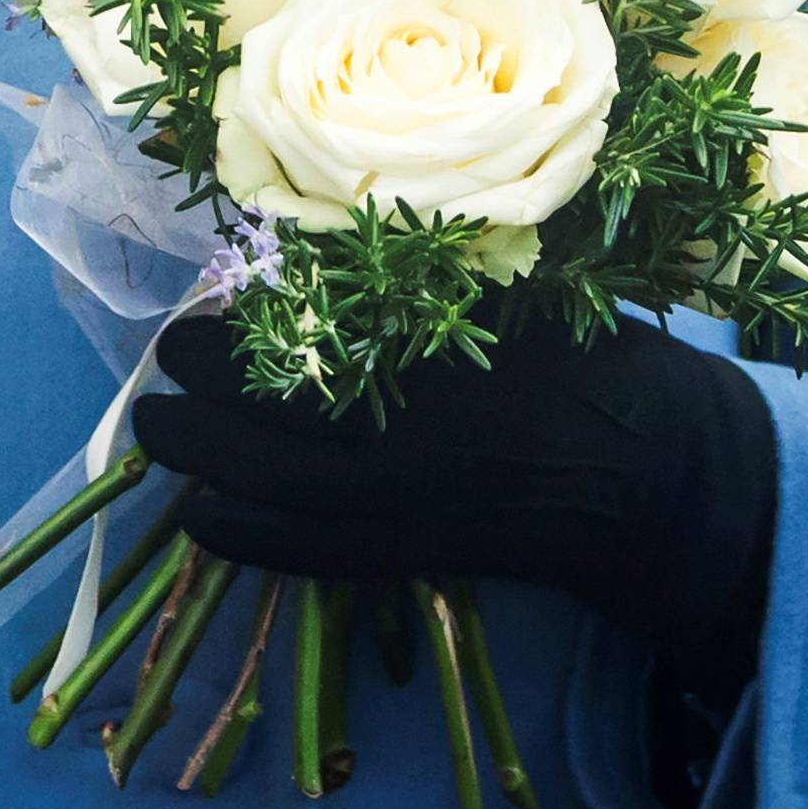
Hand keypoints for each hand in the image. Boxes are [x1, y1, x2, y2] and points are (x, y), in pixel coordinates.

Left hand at [133, 312, 775, 686]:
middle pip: (285, 412)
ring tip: (153, 430)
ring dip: (207, 459)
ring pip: (285, 489)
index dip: (247, 327)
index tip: (202, 305)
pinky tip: (198, 521)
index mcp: (445, 357)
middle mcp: (420, 433)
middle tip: (163, 359)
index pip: (318, 338)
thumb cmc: (589, 359)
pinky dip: (251, 542)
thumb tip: (317, 251)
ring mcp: (416, 505)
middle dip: (210, 386)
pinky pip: (317, 556)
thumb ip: (427, 276)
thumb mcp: (516, 290)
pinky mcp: (419, 556)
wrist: (655, 474)